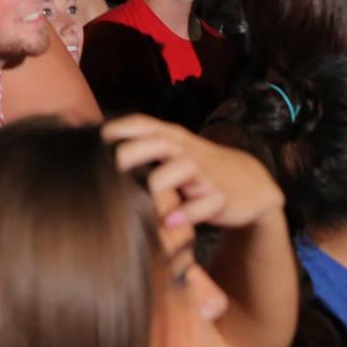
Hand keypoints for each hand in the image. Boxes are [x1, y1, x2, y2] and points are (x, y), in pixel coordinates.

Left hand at [101, 115, 282, 229]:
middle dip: (132, 152)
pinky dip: (187, 213)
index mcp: (172, 137)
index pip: (143, 123)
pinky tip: (170, 223)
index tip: (95, 141)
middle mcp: (186, 150)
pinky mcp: (221, 197)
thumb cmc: (199, 167)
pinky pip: (205, 203)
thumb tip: (98, 157)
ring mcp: (205, 173)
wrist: (251, 183)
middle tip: (111, 169)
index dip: (118, 128)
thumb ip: (142, 150)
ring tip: (137, 197)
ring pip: (184, 167)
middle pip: (159, 141)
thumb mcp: (174, 152)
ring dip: (159, 181)